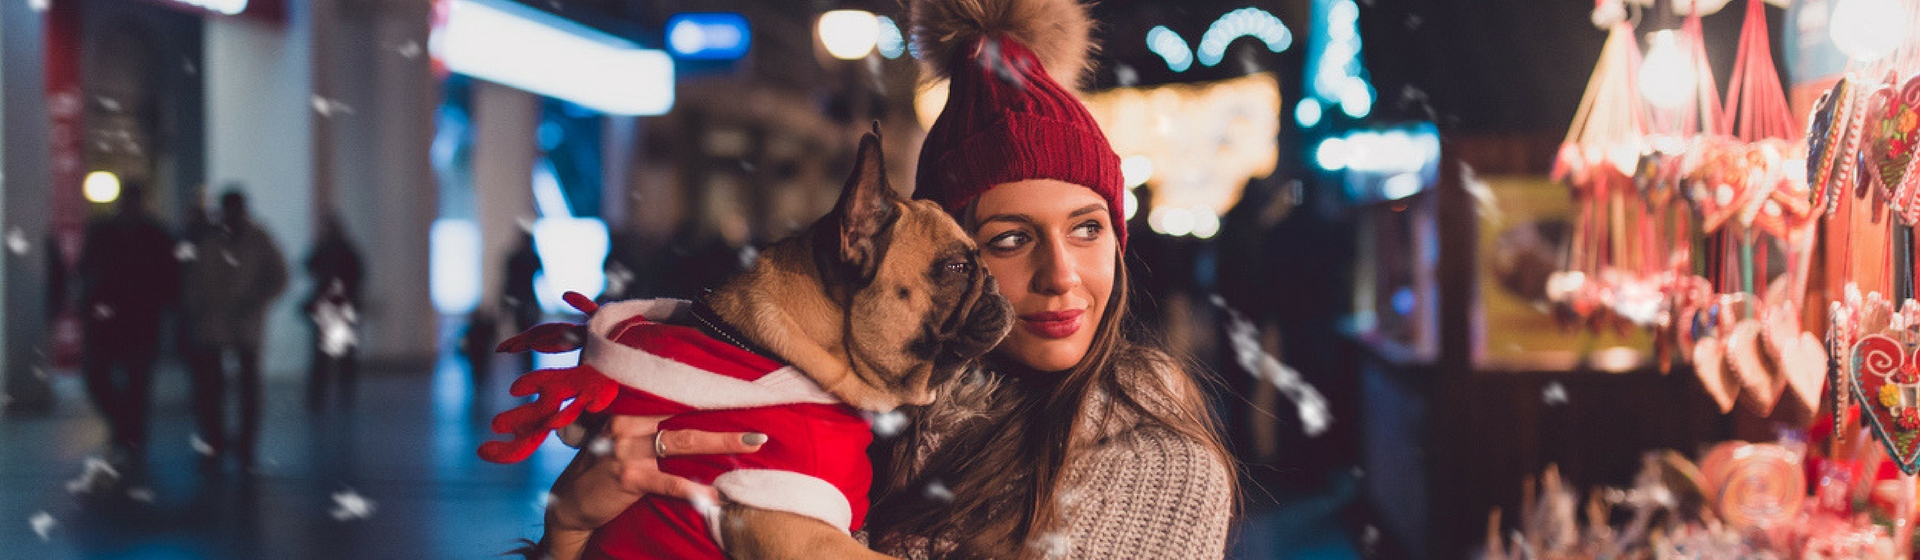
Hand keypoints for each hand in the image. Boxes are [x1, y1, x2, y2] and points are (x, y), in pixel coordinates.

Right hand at [539, 414, 766, 558]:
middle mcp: (628, 426)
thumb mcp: (618, 444)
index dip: (707, 399)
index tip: (740, 396)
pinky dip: (695, 490)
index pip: (674, 401)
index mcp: (628, 414)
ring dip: (722, 444)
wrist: (567, 506)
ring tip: (751, 445)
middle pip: (686, 419)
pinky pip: (670, 482)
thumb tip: (691, 427)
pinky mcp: (629, 477)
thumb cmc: (599, 473)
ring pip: (684, 442)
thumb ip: (647, 432)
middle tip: (758, 429)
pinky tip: (715, 498)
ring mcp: (627, 450)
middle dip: (724, 422)